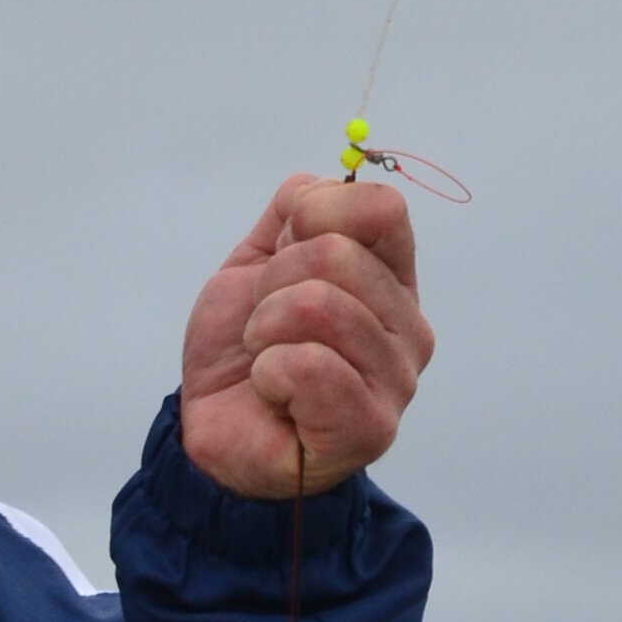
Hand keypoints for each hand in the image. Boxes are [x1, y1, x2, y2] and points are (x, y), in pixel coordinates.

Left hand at [178, 177, 432, 500]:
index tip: (282, 253)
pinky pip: (308, 366)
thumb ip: (293, 212)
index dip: (315, 216)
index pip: (382, 209)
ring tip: (267, 360)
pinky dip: (269, 373)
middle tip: (264, 326)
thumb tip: (321, 191)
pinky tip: (274, 395)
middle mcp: (408, 328)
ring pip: (317, 307)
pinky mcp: (371, 428)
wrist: (213, 430)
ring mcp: (397, 380)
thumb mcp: (256, 262)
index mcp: (392, 279)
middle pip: (338, 255)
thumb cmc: (243, 351)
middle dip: (271, 285)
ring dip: (264, 331)